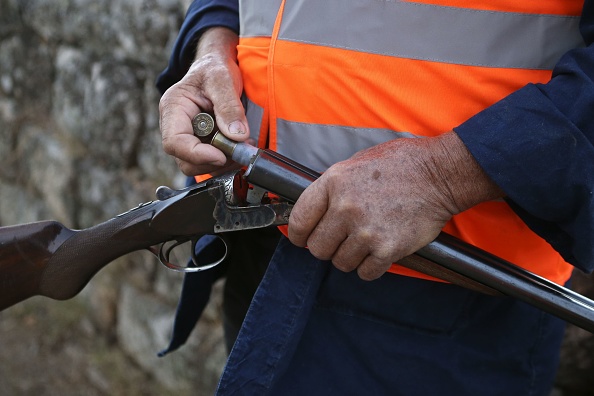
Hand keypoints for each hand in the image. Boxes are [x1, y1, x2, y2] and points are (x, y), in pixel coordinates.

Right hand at [159, 27, 248, 175]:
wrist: (218, 67)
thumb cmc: (214, 68)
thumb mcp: (222, 80)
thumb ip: (229, 107)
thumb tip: (237, 136)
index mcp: (173, 108)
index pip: (174, 142)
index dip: (197, 155)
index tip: (222, 156)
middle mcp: (175, 126)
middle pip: (185, 160)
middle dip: (213, 161)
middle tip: (239, 150)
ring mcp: (188, 137)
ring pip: (199, 165)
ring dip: (223, 162)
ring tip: (243, 145)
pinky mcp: (201, 144)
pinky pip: (210, 162)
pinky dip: (227, 160)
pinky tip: (239, 146)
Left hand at [288, 132, 503, 279]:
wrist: (439, 174)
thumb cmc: (398, 165)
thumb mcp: (354, 164)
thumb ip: (330, 189)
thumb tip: (311, 213)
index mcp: (333, 183)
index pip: (298, 221)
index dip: (299, 235)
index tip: (304, 239)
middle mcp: (345, 208)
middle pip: (318, 248)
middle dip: (327, 247)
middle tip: (342, 239)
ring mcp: (366, 231)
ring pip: (341, 263)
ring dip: (351, 257)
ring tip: (366, 240)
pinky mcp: (388, 249)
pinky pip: (366, 273)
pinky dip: (370, 267)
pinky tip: (379, 251)